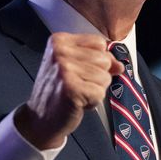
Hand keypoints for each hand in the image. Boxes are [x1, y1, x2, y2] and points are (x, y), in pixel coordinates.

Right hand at [14, 33, 123, 149]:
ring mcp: (64, 68)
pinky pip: (100, 93)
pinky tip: (77, 102)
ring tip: (77, 93)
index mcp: (59, 40)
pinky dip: (92, 102)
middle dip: (97, 76)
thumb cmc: (58, 92)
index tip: (81, 71)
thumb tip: (120, 65)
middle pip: (104, 59)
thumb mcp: (74, 67)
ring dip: (95, 90)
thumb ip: (97, 61)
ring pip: (104, 76)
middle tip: (77, 85)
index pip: (98, 42)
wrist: (40, 118)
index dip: (98, 60)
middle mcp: (59, 51)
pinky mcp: (71, 88)